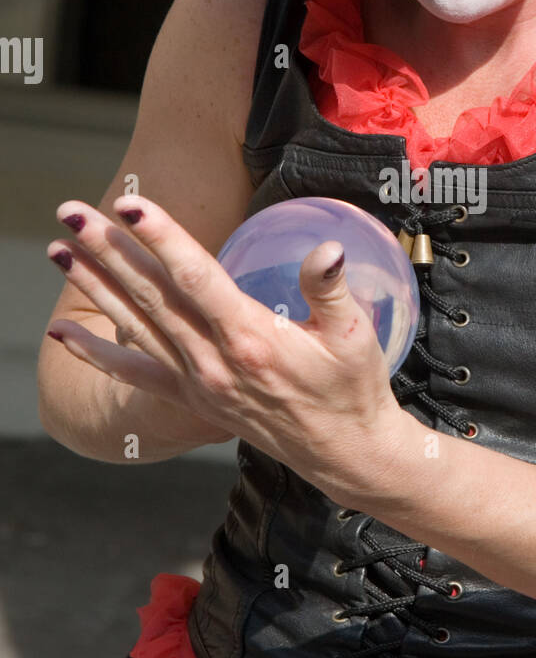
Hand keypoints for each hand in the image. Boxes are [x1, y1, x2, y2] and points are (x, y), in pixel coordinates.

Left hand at [46, 195, 411, 507]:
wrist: (343, 453)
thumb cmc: (352, 389)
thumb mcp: (355, 336)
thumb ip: (331, 290)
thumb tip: (326, 248)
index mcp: (251, 339)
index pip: (197, 278)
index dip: (162, 238)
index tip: (132, 205)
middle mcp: (214, 361)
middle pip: (151, 296)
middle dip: (108, 250)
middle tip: (72, 212)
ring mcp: (198, 382)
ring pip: (135, 326)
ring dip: (93, 286)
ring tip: (58, 250)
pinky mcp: (192, 398)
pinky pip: (135, 375)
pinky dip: (96, 355)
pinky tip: (63, 335)